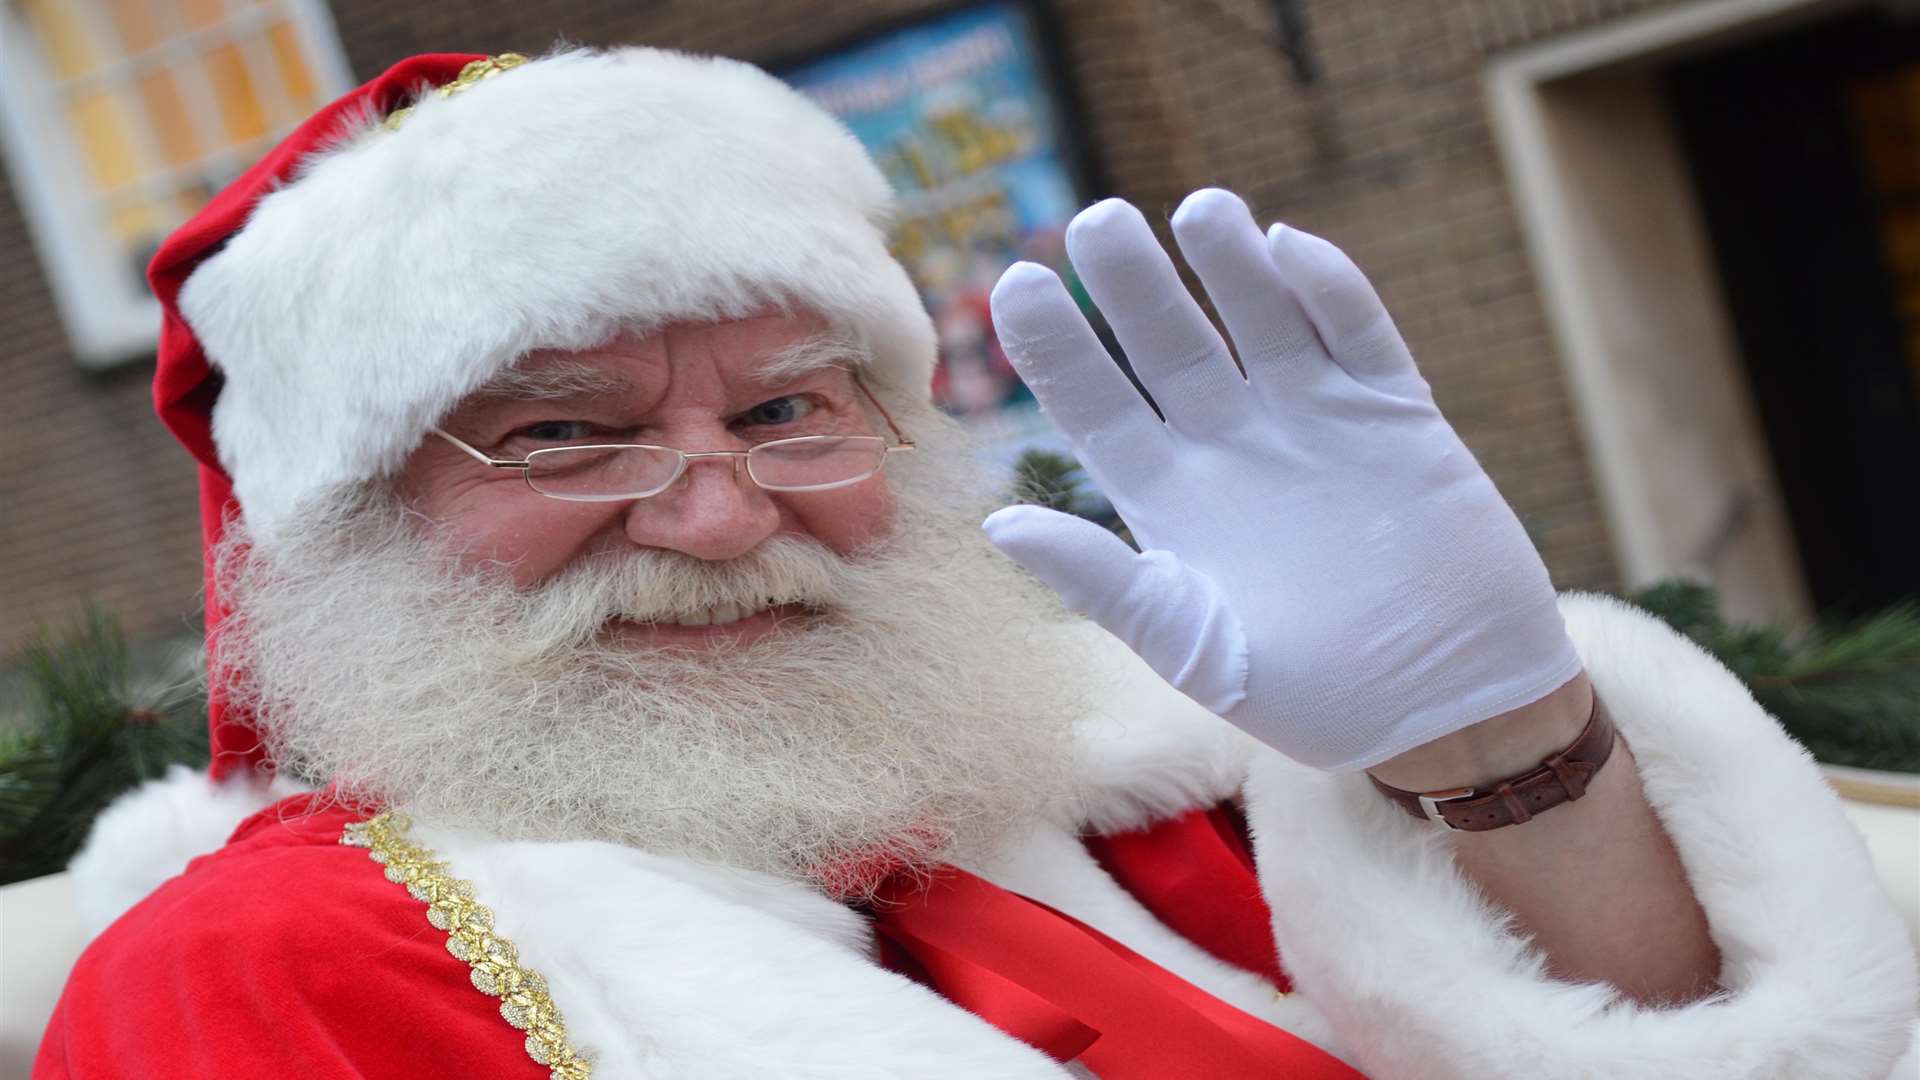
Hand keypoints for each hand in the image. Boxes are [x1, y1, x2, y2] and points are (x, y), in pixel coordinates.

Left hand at [984, 189, 1581, 771]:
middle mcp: (1231, 445)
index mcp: (1169, 498)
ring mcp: (1313, 422)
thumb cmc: (1315, 699)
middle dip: (1133, 284)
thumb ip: (1103, 579)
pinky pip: (1358, 335)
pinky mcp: (1395, 416)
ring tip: (1197, 209)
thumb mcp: (1193, 646)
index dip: (1056, 346)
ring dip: (1229, 264)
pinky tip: (1290, 249)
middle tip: (1097, 223)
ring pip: (1260, 318)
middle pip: (1168, 343)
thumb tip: (998, 521)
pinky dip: (1330, 291)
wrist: (1452, 711)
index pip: (1095, 404)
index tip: (1016, 283)